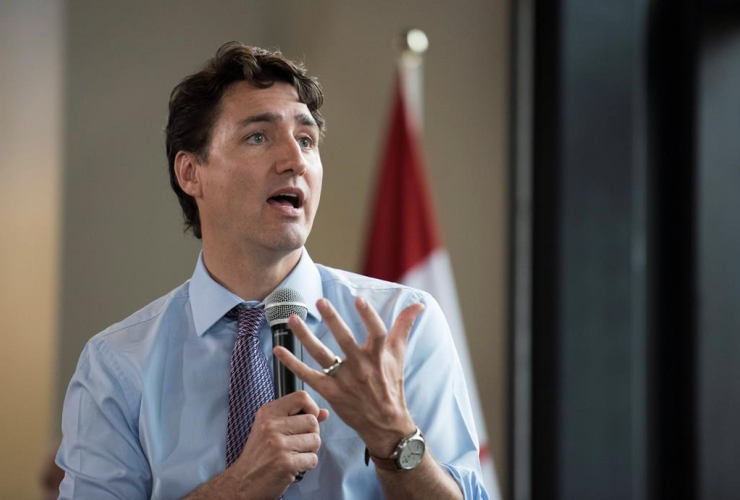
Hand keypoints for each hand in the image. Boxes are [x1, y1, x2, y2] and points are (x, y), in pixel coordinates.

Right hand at [227, 391, 328, 498]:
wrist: (243, 481)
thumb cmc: (259, 454)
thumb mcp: (271, 428)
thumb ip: (298, 417)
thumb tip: (324, 413)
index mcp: (268, 412)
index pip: (301, 397)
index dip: (311, 408)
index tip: (307, 419)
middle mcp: (272, 425)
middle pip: (313, 421)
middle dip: (311, 434)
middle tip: (298, 443)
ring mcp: (279, 444)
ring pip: (316, 440)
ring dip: (310, 450)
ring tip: (295, 454)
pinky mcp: (286, 463)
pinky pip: (313, 459)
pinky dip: (307, 464)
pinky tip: (294, 465)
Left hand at [273, 297, 424, 457]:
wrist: (385, 423)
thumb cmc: (391, 384)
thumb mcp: (399, 355)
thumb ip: (404, 327)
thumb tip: (418, 305)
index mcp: (379, 356)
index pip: (377, 333)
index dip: (368, 317)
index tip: (359, 300)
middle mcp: (361, 367)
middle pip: (344, 340)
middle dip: (332, 319)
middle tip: (319, 301)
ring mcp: (344, 380)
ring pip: (322, 355)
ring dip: (305, 336)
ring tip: (292, 319)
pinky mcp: (330, 392)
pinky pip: (308, 375)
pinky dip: (291, 363)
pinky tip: (277, 350)